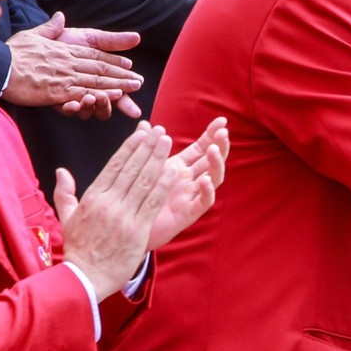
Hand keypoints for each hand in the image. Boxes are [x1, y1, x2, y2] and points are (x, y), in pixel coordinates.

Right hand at [4, 14, 145, 116]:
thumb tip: (60, 17)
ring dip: (118, 84)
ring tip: (134, 87)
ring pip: (97, 80)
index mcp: (64, 49)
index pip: (94, 53)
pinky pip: (84, 93)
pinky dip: (101, 94)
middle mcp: (68, 62)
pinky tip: (114, 96)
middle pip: (100, 67)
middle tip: (139, 80)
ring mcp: (64, 77)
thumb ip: (50, 28)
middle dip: (122, 73)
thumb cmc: (12, 53)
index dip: (113, 58)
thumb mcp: (32, 35)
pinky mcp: (58, 92)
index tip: (128, 63)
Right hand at [56, 123, 173, 299]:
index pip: (114, 166)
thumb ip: (65, 192)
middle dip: (147, 147)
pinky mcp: (137, 230)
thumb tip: (61, 171)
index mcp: (93, 198)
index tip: (141, 133)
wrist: (85, 277)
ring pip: (144, 182)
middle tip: (160, 130)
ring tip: (167, 142)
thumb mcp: (66, 218)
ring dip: (158, 160)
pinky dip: (164, 186)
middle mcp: (108, 203)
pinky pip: (153, 203)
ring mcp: (123, 216)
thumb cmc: (78, 248)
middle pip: (131, 169)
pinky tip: (174, 171)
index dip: (130, 147)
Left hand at [146, 117, 228, 248]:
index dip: (211, 134)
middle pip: (211, 160)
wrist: (127, 230)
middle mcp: (189, 181)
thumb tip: (144, 124)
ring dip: (215, 164)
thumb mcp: (142, 169)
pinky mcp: (189, 213)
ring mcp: (191, 196)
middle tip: (223, 132)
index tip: (221, 121)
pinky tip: (205, 180)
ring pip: (213, 178)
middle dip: (220, 146)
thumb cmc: (136, 199)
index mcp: (179, 168)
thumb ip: (147, 147)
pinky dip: (207, 191)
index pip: (201, 148)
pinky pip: (203, 201)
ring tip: (213, 150)